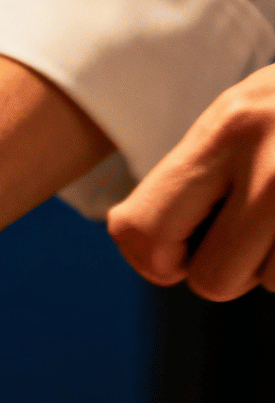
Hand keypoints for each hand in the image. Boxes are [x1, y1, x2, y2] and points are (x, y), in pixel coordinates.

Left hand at [108, 63, 274, 298]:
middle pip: (210, 280)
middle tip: (253, 230)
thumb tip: (150, 252)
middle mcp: (267, 160)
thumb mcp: (241, 119)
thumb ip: (193, 177)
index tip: (186, 244)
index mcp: (222, 132)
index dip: (159, 259)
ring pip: (265, 284)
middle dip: (228, 271)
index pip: (140, 234)